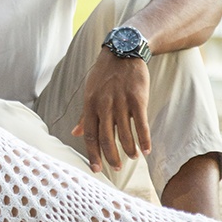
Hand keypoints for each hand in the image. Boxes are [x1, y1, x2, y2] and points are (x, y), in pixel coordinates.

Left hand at [71, 50, 150, 172]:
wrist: (123, 51)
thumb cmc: (104, 74)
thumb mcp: (90, 92)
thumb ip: (84, 115)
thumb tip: (75, 133)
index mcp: (90, 105)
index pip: (90, 135)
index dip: (92, 154)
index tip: (96, 169)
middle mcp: (104, 105)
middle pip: (106, 138)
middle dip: (111, 156)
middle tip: (116, 168)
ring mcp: (121, 101)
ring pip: (125, 133)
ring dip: (129, 149)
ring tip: (133, 158)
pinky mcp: (137, 97)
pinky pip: (141, 123)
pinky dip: (144, 138)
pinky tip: (147, 149)